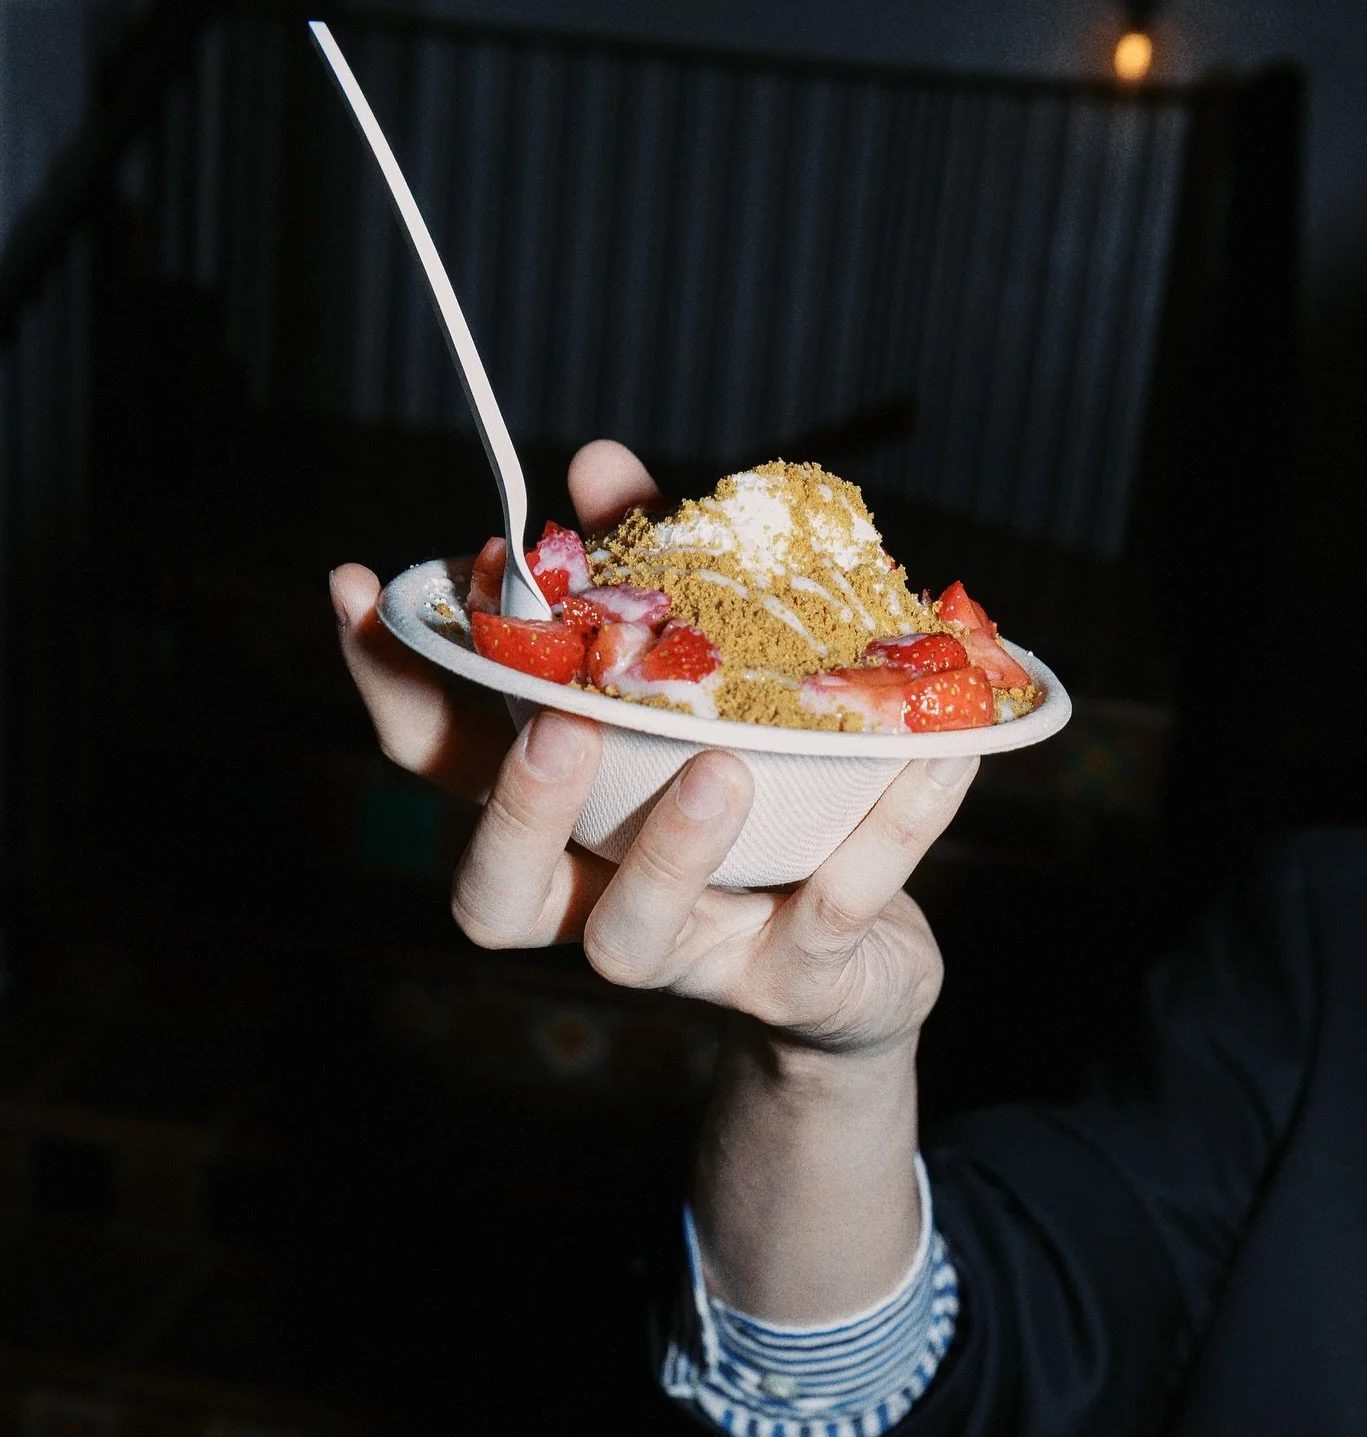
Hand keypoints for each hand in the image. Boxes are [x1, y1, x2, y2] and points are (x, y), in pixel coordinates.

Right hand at [331, 441, 976, 1055]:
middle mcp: (592, 898)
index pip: (434, 762)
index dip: (387, 683)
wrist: (854, 968)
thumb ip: (642, 574)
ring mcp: (695, 953)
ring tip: (722, 765)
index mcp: (556, 818)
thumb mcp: (700, 680)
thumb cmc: (755, 797)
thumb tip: (594, 460)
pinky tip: (936, 750)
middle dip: (512, 808)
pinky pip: (840, 906)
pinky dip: (889, 829)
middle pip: (495, 894)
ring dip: (669, 850)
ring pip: (634, 936)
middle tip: (562, 722)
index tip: (360, 582)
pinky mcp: (799, 976)